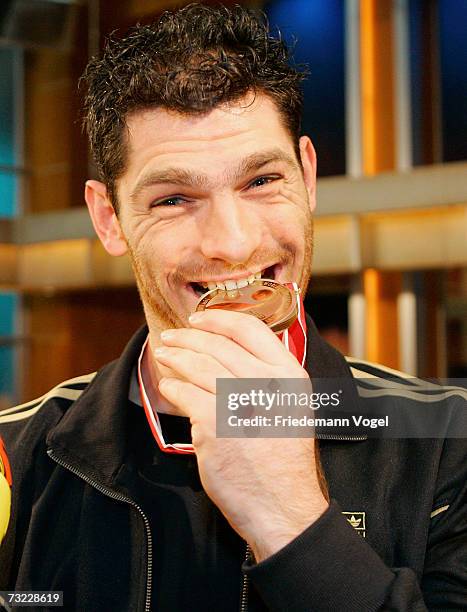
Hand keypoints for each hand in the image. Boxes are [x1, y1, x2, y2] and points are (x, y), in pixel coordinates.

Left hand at [155, 309, 328, 561]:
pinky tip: (168, 385)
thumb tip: (231, 352)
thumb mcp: (291, 406)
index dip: (218, 319)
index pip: (249, 329)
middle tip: (171, 337)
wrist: (281, 504)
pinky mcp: (214, 423)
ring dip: (175, 357)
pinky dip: (173, 386)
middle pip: (217, 345)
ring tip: (164, 354)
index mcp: (288, 374)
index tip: (198, 320)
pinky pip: (184, 393)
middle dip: (188, 337)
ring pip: (197, 366)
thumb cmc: (283, 458)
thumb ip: (269, 376)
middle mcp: (265, 381)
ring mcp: (238, 401)